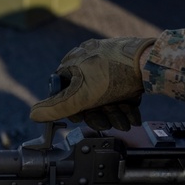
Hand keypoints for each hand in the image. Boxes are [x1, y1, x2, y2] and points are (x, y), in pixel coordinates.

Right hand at [30, 37, 154, 130]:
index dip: (75, 110)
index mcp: (72, 64)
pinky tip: (133, 113)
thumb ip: (57, 107)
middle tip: (109, 121)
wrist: (151, 63)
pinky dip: (126, 106)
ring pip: (106, 99)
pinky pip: (120, 93)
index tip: (83, 118)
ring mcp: (108, 66)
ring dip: (115, 114)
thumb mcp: (81, 95)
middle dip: (100, 115)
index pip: (65, 94)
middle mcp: (88, 62)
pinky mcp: (125, 71)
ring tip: (125, 118)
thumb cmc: (113, 73)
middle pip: (88, 99)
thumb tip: (33, 114)